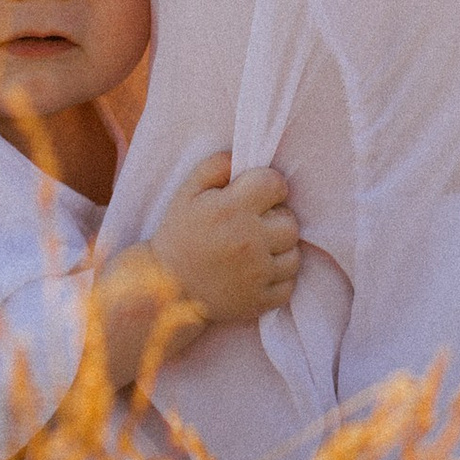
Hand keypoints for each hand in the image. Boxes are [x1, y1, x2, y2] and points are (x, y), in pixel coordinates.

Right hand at [149, 151, 300, 327]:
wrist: (166, 290)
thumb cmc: (179, 237)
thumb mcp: (186, 193)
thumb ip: (215, 167)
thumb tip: (243, 158)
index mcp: (232, 210)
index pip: (276, 184)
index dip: (268, 186)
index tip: (255, 196)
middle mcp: (250, 241)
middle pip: (290, 221)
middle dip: (275, 219)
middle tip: (254, 225)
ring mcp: (257, 275)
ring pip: (293, 253)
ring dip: (279, 250)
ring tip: (255, 250)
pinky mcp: (261, 301)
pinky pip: (289, 283)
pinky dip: (277, 278)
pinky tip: (256, 273)